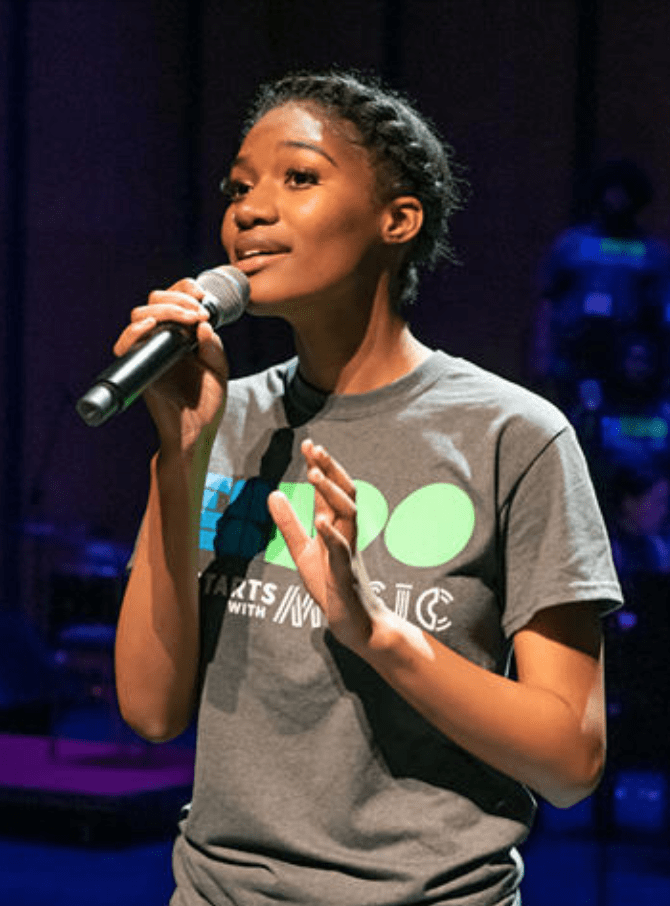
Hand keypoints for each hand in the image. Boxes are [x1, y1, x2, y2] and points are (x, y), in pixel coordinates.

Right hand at [113, 278, 228, 451]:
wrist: (196, 432)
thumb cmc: (207, 405)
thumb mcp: (219, 370)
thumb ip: (213, 347)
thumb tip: (202, 325)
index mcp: (182, 336)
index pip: (175, 299)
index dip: (185, 289)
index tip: (203, 297)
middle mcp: (163, 340)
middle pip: (155, 300)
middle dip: (178, 297)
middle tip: (198, 312)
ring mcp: (150, 352)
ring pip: (140, 315)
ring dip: (164, 310)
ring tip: (187, 320)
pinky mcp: (139, 367)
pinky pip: (125, 344)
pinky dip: (135, 331)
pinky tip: (153, 327)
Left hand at [268, 439, 380, 652]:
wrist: (356, 624)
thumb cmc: (331, 585)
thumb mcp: (302, 551)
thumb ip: (289, 524)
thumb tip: (274, 493)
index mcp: (335, 527)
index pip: (329, 491)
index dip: (320, 467)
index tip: (309, 444)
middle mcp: (346, 534)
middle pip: (345, 494)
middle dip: (330, 469)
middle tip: (316, 448)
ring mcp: (348, 553)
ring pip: (348, 515)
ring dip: (331, 493)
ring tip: (313, 474)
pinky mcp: (345, 576)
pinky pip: (343, 551)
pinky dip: (333, 535)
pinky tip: (321, 522)